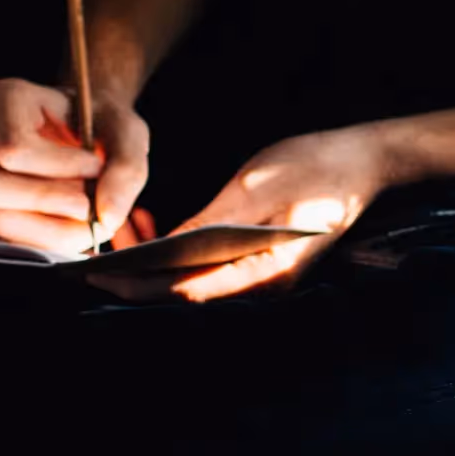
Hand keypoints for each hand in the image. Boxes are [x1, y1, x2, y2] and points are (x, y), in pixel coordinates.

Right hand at [0, 78, 154, 252]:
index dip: (60, 168)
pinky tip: (74, 225)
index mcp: (4, 99)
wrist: (89, 129)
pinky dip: (50, 239)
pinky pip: (10, 237)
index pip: (13, 149)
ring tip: (88, 217)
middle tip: (88, 202)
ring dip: (52, 229)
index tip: (95, 166)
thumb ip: (127, 168)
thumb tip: (106, 217)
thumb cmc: (101, 122)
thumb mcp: (127, 131)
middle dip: (46, 202)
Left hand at [89, 126, 398, 302]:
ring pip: (194, 282)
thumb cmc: (315, 167)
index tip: (97, 277)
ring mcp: (263, 279)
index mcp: (266, 274)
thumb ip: (208, 223)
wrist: (365, 162)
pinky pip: (210, 269)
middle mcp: (264, 287)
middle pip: (186, 293)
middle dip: (136, 279)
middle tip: (89, 261)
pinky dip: (177, 254)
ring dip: (154, 265)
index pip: (188, 291)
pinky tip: (154, 230)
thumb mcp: (254, 187)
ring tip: (120, 235)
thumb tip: (161, 250)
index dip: (138, 285)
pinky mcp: (260, 264)